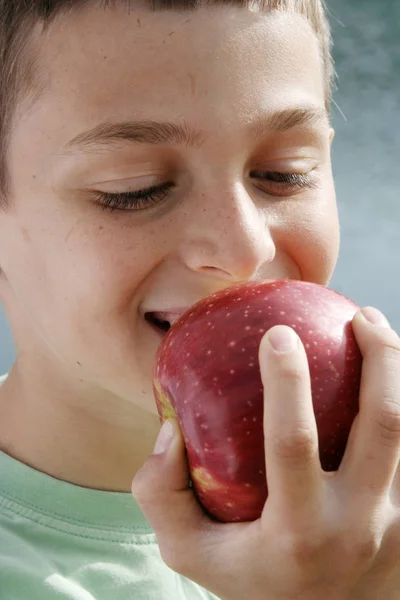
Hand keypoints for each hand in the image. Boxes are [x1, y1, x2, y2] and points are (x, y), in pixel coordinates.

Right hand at [131, 307, 399, 599]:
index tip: (278, 333)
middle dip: (378, 360)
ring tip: (376, 327)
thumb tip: (169, 432)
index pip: (292, 444)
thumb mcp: (190, 552)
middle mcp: (357, 525)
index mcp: (297, 532)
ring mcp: (396, 524)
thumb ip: (161, 495)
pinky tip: (385, 374)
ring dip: (399, 371)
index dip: (286, 383)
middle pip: (382, 426)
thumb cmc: (251, 580)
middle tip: (357, 315)